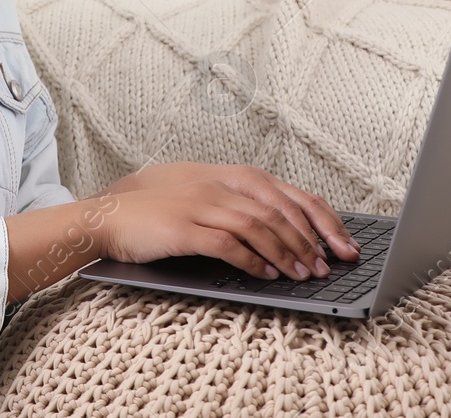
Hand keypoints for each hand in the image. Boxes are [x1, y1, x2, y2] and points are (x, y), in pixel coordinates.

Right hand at [87, 176, 350, 283]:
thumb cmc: (156, 209)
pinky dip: (253, 260)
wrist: (108, 215)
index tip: (342, 243)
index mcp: (229, 175)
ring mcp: (200, 204)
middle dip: (311, 240)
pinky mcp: (184, 228)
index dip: (321, 219)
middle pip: (279, 210)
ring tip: (304, 275)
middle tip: (328, 266)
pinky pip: (227, 244)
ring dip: (287, 252)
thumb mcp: (202, 194)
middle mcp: (219, 185)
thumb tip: (284, 226)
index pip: (288, 194)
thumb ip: (239, 203)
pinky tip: (268, 274)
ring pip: (258, 226)